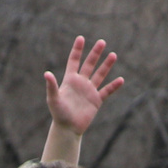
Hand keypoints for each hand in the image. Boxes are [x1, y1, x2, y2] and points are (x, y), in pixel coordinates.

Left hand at [43, 37, 123, 158]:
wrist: (67, 128)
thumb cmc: (58, 114)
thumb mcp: (53, 98)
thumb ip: (51, 86)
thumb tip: (46, 73)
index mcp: (70, 80)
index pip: (74, 61)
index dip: (77, 50)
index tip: (81, 38)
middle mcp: (81, 83)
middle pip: (89, 64)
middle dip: (95, 53)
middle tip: (102, 42)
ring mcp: (89, 91)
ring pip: (99, 75)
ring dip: (106, 65)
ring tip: (113, 55)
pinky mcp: (96, 101)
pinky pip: (106, 91)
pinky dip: (114, 86)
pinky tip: (121, 80)